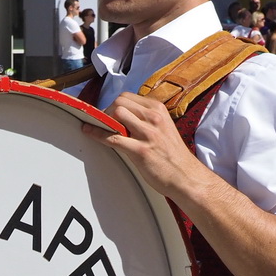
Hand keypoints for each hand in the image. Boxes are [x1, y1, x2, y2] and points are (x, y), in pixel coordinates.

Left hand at [80, 93, 204, 200]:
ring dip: (104, 121)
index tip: (109, 114)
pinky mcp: (141, 150)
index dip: (114, 105)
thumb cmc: (173, 156)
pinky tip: (88, 132)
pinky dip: (96, 133)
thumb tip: (122, 116)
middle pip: (119, 102)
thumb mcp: (163, 128)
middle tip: (103, 124)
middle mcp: (154, 118)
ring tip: (102, 130)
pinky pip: (112, 137)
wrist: (187, 177)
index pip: (128, 97)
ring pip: (116, 114)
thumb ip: (145, 120)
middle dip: (107, 111)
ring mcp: (148, 133)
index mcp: (158, 110)